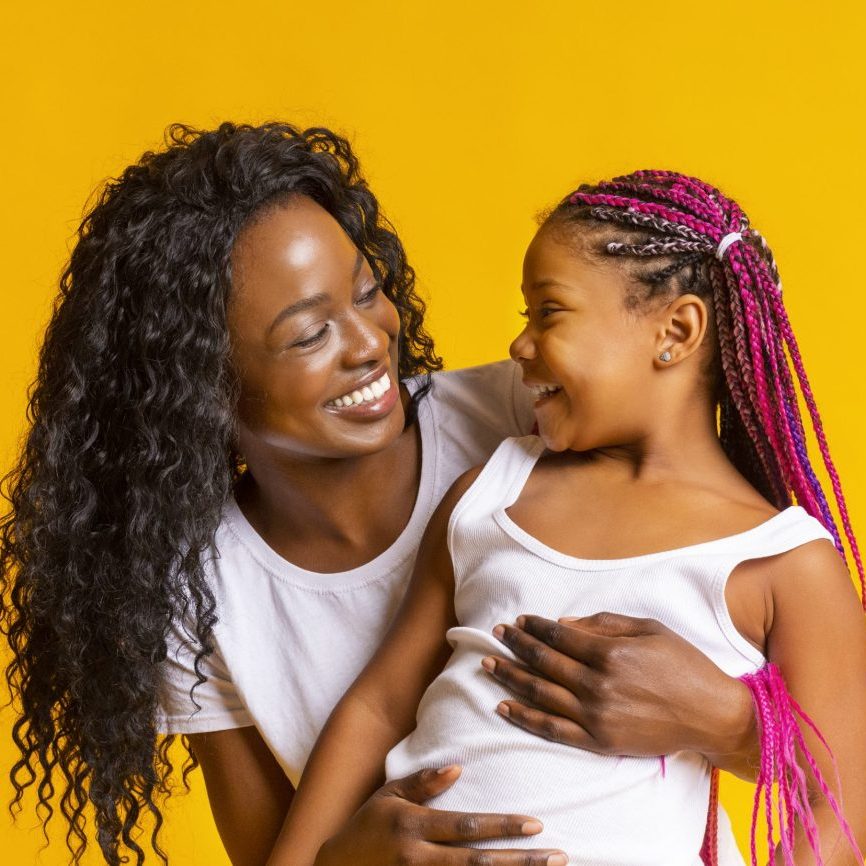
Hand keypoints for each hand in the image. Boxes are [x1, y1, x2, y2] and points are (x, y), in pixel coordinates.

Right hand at [313, 766, 567, 865]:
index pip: (467, 826)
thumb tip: (458, 767)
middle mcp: (418, 857)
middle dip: (521, 860)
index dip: (503, 825)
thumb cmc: (365, 827)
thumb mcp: (390, 796)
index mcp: (413, 825)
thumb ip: (423, 782)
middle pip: (478, 862)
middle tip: (559, 855)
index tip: (536, 824)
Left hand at [483, 612, 757, 775]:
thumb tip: (561, 625)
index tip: (517, 620)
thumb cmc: (684, 665)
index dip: (534, 626)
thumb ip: (603, 624)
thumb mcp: (648, 629)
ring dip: (510, 677)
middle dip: (515, 645)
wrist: (712, 715)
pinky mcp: (599, 741)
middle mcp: (597, 684)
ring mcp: (596, 716)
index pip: (558, 636)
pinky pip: (552, 729)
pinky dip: (525, 716)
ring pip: (540, 694)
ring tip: (487, 664)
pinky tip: (504, 705)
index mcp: (610, 652)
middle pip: (543, 662)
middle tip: (495, 634)